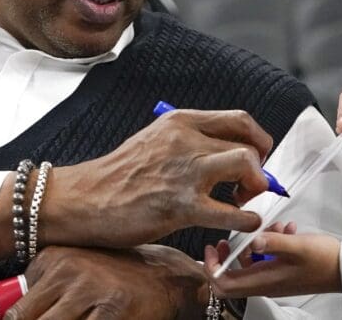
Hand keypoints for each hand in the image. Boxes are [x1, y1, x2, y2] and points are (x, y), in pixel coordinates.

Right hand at [0, 109, 274, 258]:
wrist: (82, 199)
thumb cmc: (118, 175)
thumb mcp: (156, 140)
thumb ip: (190, 141)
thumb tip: (226, 152)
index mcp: (181, 121)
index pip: (240, 120)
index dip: (259, 139)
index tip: (259, 156)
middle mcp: (185, 140)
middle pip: (247, 145)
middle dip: (258, 168)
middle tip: (249, 187)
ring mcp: (184, 171)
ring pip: (245, 166)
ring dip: (255, 187)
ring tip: (244, 201)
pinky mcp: (180, 206)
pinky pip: (232, 212)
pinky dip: (247, 219)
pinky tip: (243, 223)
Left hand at [5, 245, 205, 319]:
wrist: (168, 279)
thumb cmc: (117, 281)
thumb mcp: (77, 274)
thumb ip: (45, 291)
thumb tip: (10, 318)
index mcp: (53, 259)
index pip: (13, 310)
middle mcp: (69, 270)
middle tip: (59, 319)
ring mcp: (91, 291)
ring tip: (80, 317)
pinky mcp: (113, 312)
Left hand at [204, 230, 341, 299]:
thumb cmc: (325, 260)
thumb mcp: (298, 246)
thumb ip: (273, 241)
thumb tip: (251, 239)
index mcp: (265, 281)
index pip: (225, 285)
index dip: (212, 268)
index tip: (211, 248)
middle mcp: (266, 283)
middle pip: (233, 276)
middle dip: (227, 254)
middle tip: (229, 237)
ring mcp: (275, 277)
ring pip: (250, 262)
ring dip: (254, 242)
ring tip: (271, 226)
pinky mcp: (284, 270)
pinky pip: (266, 257)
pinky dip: (269, 242)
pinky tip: (284, 229)